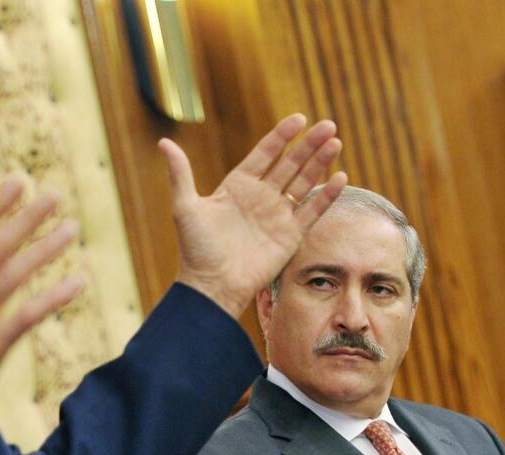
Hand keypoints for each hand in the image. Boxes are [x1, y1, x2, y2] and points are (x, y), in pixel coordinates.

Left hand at [161, 114, 347, 317]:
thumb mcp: (185, 207)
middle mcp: (260, 197)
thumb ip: (180, 174)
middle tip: (328, 125)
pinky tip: (340, 177)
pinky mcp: (290, 235)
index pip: (264, 154)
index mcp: (237, 186)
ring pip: (304, 182)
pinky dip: (326, 195)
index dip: (281, 137)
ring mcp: (277, 215)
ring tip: (335, 142)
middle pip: (289, 164)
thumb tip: (164, 142)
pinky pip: (312, 211)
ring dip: (320, 163)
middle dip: (308, 145)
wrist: (212, 286)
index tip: (299, 119)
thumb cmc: (195, 249)